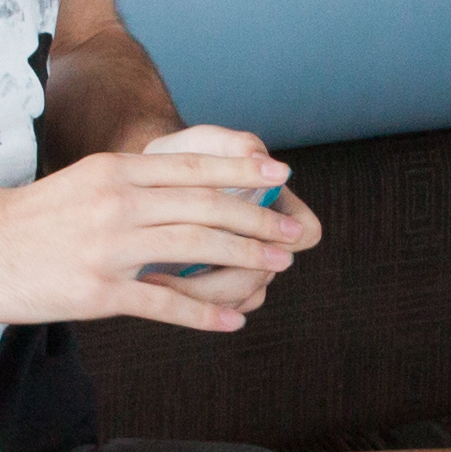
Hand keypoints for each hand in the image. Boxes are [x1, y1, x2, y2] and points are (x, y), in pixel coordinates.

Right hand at [0, 140, 313, 330]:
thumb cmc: (21, 222)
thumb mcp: (77, 184)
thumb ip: (124, 185)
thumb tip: (174, 192)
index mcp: (112, 171)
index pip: (192, 166)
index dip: (242, 171)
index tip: (279, 174)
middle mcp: (116, 202)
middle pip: (205, 206)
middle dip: (258, 219)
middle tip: (293, 232)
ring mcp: (108, 248)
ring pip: (196, 248)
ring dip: (246, 259)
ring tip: (278, 267)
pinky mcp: (96, 292)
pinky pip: (164, 304)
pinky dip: (204, 314)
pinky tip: (233, 321)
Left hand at [118, 122, 321, 311]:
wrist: (144, 182)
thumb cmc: (181, 156)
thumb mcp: (202, 142)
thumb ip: (231, 144)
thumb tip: (258, 158)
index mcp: (276, 205)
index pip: (306, 232)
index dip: (285, 236)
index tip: (242, 228)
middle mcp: (267, 241)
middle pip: (267, 271)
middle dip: (230, 271)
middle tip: (185, 264)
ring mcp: (245, 268)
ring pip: (243, 296)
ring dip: (202, 294)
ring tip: (155, 281)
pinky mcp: (218, 288)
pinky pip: (217, 309)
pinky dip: (187, 304)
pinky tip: (151, 287)